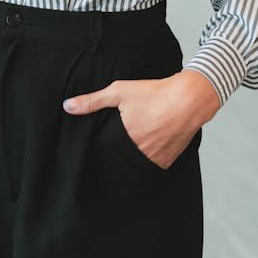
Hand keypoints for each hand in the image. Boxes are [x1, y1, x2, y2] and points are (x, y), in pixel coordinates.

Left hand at [61, 69, 220, 169]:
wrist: (189, 98)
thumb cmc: (154, 93)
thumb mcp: (119, 92)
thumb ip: (92, 101)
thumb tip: (68, 106)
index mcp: (125, 141)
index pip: (105, 156)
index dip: (100, 154)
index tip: (95, 152)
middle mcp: (140, 154)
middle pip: (120, 162)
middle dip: (114, 158)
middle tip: (111, 150)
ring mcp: (156, 160)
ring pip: (136, 165)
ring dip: (131, 159)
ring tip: (128, 149)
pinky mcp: (168, 160)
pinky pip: (153, 166)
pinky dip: (147, 159)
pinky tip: (145, 148)